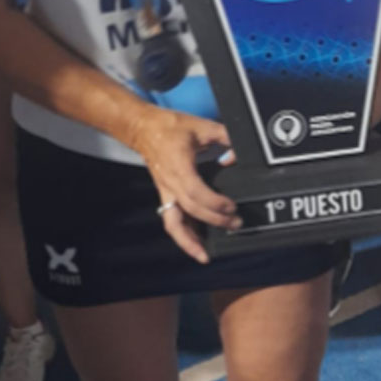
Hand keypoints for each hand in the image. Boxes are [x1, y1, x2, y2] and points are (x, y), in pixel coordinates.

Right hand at [130, 107, 238, 262]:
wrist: (143, 128)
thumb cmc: (171, 126)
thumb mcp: (202, 125)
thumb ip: (225, 137)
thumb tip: (238, 154)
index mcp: (179, 167)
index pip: (197, 193)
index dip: (215, 203)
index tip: (232, 206)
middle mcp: (170, 184)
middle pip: (191, 210)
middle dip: (214, 221)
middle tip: (235, 224)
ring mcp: (165, 192)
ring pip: (173, 224)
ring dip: (189, 241)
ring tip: (205, 254)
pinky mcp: (164, 196)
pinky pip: (171, 221)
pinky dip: (181, 236)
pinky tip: (194, 245)